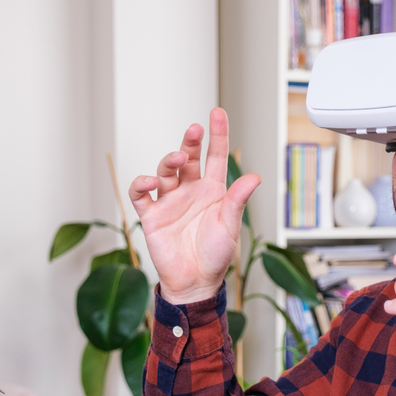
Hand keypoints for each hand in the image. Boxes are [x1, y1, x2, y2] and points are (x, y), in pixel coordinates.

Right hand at [128, 108, 260, 303]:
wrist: (195, 282)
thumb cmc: (215, 255)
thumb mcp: (230, 226)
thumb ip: (238, 201)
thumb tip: (255, 177)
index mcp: (212, 191)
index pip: (215, 157)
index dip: (217, 135)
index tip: (217, 113)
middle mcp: (190, 191)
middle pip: (188, 158)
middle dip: (190, 142)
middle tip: (195, 130)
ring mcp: (170, 201)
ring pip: (165, 171)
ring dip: (169, 161)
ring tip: (177, 160)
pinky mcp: (152, 215)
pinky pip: (141, 194)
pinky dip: (141, 185)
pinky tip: (150, 182)